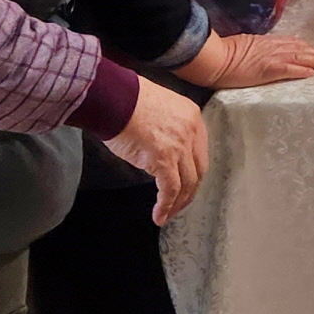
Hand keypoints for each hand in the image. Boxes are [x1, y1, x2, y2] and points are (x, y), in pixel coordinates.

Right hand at [101, 80, 207, 225]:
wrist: (114, 97)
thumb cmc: (127, 100)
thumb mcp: (159, 109)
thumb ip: (168, 129)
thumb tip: (161, 151)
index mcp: (192, 117)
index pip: (199, 152)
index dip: (193, 172)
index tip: (185, 185)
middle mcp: (192, 131)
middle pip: (198, 170)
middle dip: (189, 192)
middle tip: (178, 205)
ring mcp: (180, 145)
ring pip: (187, 183)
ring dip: (177, 203)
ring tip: (167, 215)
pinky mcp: (164, 159)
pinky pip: (170, 189)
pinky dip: (166, 205)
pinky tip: (159, 215)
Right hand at [174, 32, 313, 89]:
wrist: (214, 58)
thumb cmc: (223, 53)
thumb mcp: (243, 45)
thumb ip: (255, 47)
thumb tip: (259, 51)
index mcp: (265, 42)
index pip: (291, 42)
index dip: (305, 46)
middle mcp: (272, 47)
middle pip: (299, 49)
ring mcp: (270, 58)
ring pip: (298, 57)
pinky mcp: (268, 69)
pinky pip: (288, 69)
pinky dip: (301, 70)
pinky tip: (312, 73)